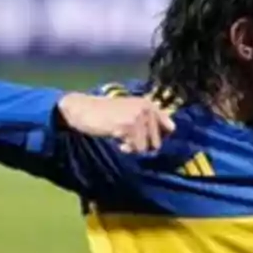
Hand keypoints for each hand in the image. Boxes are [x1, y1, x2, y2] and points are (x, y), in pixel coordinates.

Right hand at [57, 93, 175, 152]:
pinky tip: (117, 141)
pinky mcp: (129, 125)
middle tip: (127, 139)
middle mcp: (147, 108)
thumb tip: (164, 141)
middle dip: (143, 145)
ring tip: (121, 139)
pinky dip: (126, 148)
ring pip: (146, 147)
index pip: (170, 127)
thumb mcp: (130, 113)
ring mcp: (139, 116)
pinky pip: (136, 148)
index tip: (147, 141)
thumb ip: (148, 123)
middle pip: (158, 142)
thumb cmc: (105, 114)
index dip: (160, 138)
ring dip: (133, 147)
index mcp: (149, 104)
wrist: (83, 109)